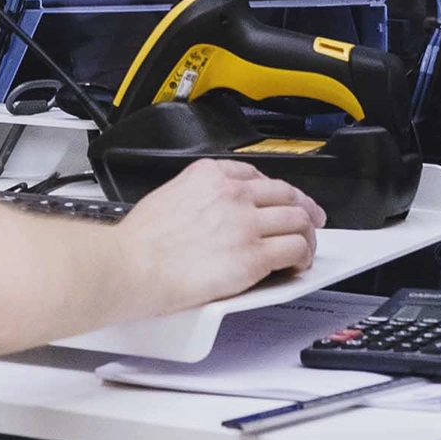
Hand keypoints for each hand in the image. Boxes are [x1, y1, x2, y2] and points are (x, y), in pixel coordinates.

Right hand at [115, 160, 324, 315]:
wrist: (130, 264)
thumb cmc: (138, 242)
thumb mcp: (168, 197)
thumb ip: (196, 200)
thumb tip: (207, 216)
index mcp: (209, 175)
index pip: (256, 174)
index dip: (274, 190)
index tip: (278, 198)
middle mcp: (232, 193)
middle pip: (285, 193)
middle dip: (302, 206)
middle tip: (310, 218)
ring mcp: (246, 223)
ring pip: (297, 219)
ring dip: (307, 234)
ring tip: (306, 247)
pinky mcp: (253, 256)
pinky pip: (295, 249)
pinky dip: (303, 256)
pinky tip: (298, 265)